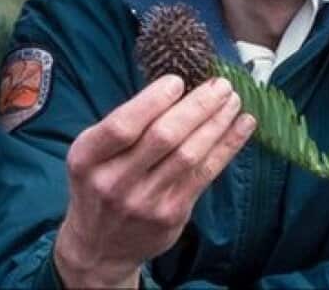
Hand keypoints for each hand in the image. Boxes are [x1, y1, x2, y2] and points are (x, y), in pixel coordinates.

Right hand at [53, 75, 255, 287]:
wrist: (100, 247)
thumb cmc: (99, 185)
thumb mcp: (91, 155)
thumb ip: (122, 126)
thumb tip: (176, 87)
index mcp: (86, 159)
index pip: (122, 126)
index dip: (152, 101)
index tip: (177, 80)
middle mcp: (113, 182)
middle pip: (163, 137)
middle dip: (197, 106)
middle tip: (220, 84)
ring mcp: (144, 202)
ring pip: (189, 155)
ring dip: (216, 123)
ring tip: (232, 100)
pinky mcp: (171, 215)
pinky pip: (204, 174)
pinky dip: (226, 146)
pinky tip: (241, 127)